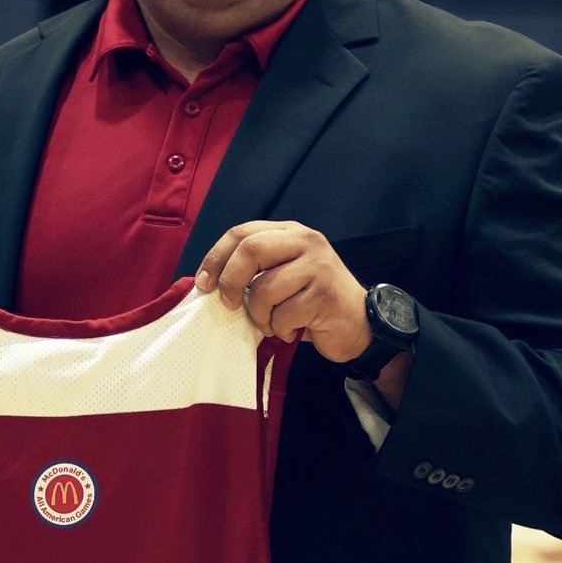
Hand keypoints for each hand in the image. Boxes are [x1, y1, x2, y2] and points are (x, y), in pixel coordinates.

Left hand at [195, 220, 370, 363]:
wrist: (359, 324)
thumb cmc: (311, 301)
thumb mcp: (282, 274)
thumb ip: (254, 269)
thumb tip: (207, 282)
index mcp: (290, 232)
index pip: (241, 233)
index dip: (215, 258)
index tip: (202, 284)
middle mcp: (306, 241)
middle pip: (251, 249)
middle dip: (230, 281)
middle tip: (228, 305)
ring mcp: (318, 266)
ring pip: (264, 288)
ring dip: (259, 315)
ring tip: (272, 323)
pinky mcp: (325, 294)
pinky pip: (283, 314)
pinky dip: (281, 330)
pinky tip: (293, 330)